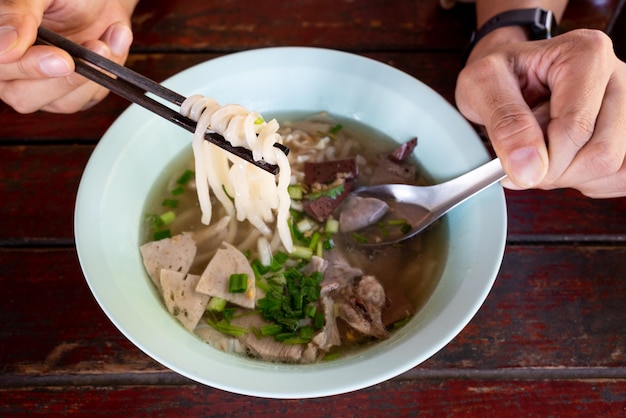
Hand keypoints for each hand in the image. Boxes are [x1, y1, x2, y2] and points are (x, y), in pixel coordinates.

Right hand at [0, 0, 137, 113]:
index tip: (61, 58)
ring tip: (103, 42)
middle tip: (87, 52)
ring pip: (62, 103)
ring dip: (91, 73)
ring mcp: (45, 87)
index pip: (2, 68)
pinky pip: (89, 97)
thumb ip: (17, 13)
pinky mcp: (75, 94)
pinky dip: (106, 73)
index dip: (27, 67)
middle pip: (24, 96)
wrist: (99, 0)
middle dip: (63, 78)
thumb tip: (5, 47)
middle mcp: (14, 72)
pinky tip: (112, 43)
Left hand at [456, 28, 625, 197]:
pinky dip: (587, 181)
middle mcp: (618, 77)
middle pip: (602, 154)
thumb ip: (505, 124)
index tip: (515, 165)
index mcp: (586, 55)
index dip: (543, 160)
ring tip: (544, 154)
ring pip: (615, 168)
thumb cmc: (498, 74)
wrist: (508, 74)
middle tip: (526, 158)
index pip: (576, 128)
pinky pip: (620, 176)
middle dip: (556, 171)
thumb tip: (528, 168)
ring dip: (571, 177)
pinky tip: (565, 163)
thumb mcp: (482, 86)